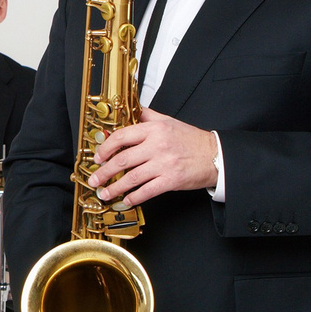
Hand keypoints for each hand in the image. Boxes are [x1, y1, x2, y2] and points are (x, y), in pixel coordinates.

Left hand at [87, 108, 217, 208]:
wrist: (215, 155)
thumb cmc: (191, 140)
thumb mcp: (169, 121)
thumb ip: (148, 116)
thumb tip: (130, 111)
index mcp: (155, 129)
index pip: (122, 136)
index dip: (106, 148)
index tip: (98, 157)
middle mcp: (158, 145)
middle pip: (123, 159)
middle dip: (104, 172)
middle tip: (95, 179)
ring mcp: (164, 164)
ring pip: (132, 177)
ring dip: (115, 188)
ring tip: (105, 193)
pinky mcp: (171, 180)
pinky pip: (147, 191)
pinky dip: (134, 197)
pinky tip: (127, 200)